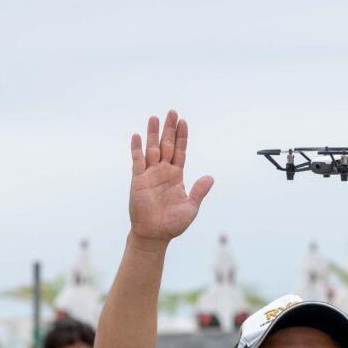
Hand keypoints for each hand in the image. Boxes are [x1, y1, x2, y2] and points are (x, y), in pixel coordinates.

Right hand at [129, 110, 213, 243]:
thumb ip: (199, 191)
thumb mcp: (191, 207)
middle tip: (172, 112)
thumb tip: (210, 177)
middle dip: (169, 129)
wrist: (154, 235)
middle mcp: (163, 172)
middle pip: (167, 145)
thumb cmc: (173, 224)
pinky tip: (137, 136)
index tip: (183, 122)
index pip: (180, 151)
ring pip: (152, 149)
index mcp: (176, 176)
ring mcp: (150, 174)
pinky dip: (137, 149)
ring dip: (153, 134)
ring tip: (154, 118)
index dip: (181, 137)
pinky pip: (137, 161)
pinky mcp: (138, 180)